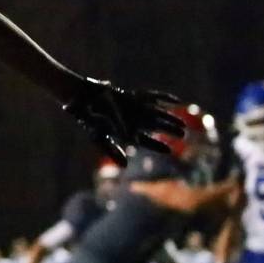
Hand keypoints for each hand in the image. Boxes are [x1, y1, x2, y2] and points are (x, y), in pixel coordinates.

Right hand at [64, 78, 184, 164]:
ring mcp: (131, 109)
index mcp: (123, 132)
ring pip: (155, 114)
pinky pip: (150, 97)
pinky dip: (163, 98)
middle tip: (182, 134)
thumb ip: (111, 150)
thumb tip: (125, 166)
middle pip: (153, 127)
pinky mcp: (131, 97)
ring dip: (168, 118)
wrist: (80, 97)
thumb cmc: (88, 119)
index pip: (143, 141)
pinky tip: (176, 101)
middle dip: (167, 130)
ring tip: (182, 123)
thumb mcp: (99, 137)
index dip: (156, 146)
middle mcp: (130, 121)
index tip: (169, 150)